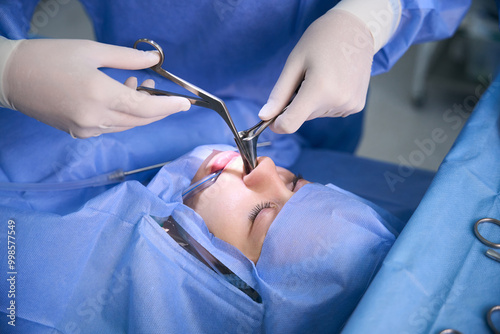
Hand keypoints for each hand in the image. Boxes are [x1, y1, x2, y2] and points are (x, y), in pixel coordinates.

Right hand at [4, 39, 190, 137]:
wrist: (10, 77)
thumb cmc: (50, 57)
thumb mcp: (92, 51)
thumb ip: (127, 59)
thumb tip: (154, 60)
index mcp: (99, 96)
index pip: (145, 108)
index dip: (168, 106)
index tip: (185, 103)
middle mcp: (95, 119)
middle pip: (140, 120)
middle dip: (158, 109)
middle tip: (166, 93)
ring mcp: (86, 129)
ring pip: (127, 125)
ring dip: (139, 110)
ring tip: (136, 85)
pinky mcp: (79, 133)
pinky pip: (112, 128)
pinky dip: (123, 116)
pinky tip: (120, 97)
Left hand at [259, 9, 374, 133]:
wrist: (356, 29)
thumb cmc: (321, 40)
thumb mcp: (294, 63)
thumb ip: (279, 94)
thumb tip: (264, 117)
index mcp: (319, 89)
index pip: (290, 124)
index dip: (277, 123)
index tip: (272, 117)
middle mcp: (337, 100)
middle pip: (304, 117)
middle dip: (299, 102)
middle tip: (308, 75)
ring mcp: (350, 105)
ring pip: (317, 113)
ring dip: (314, 100)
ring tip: (325, 74)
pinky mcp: (357, 105)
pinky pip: (331, 110)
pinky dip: (327, 100)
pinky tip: (335, 80)